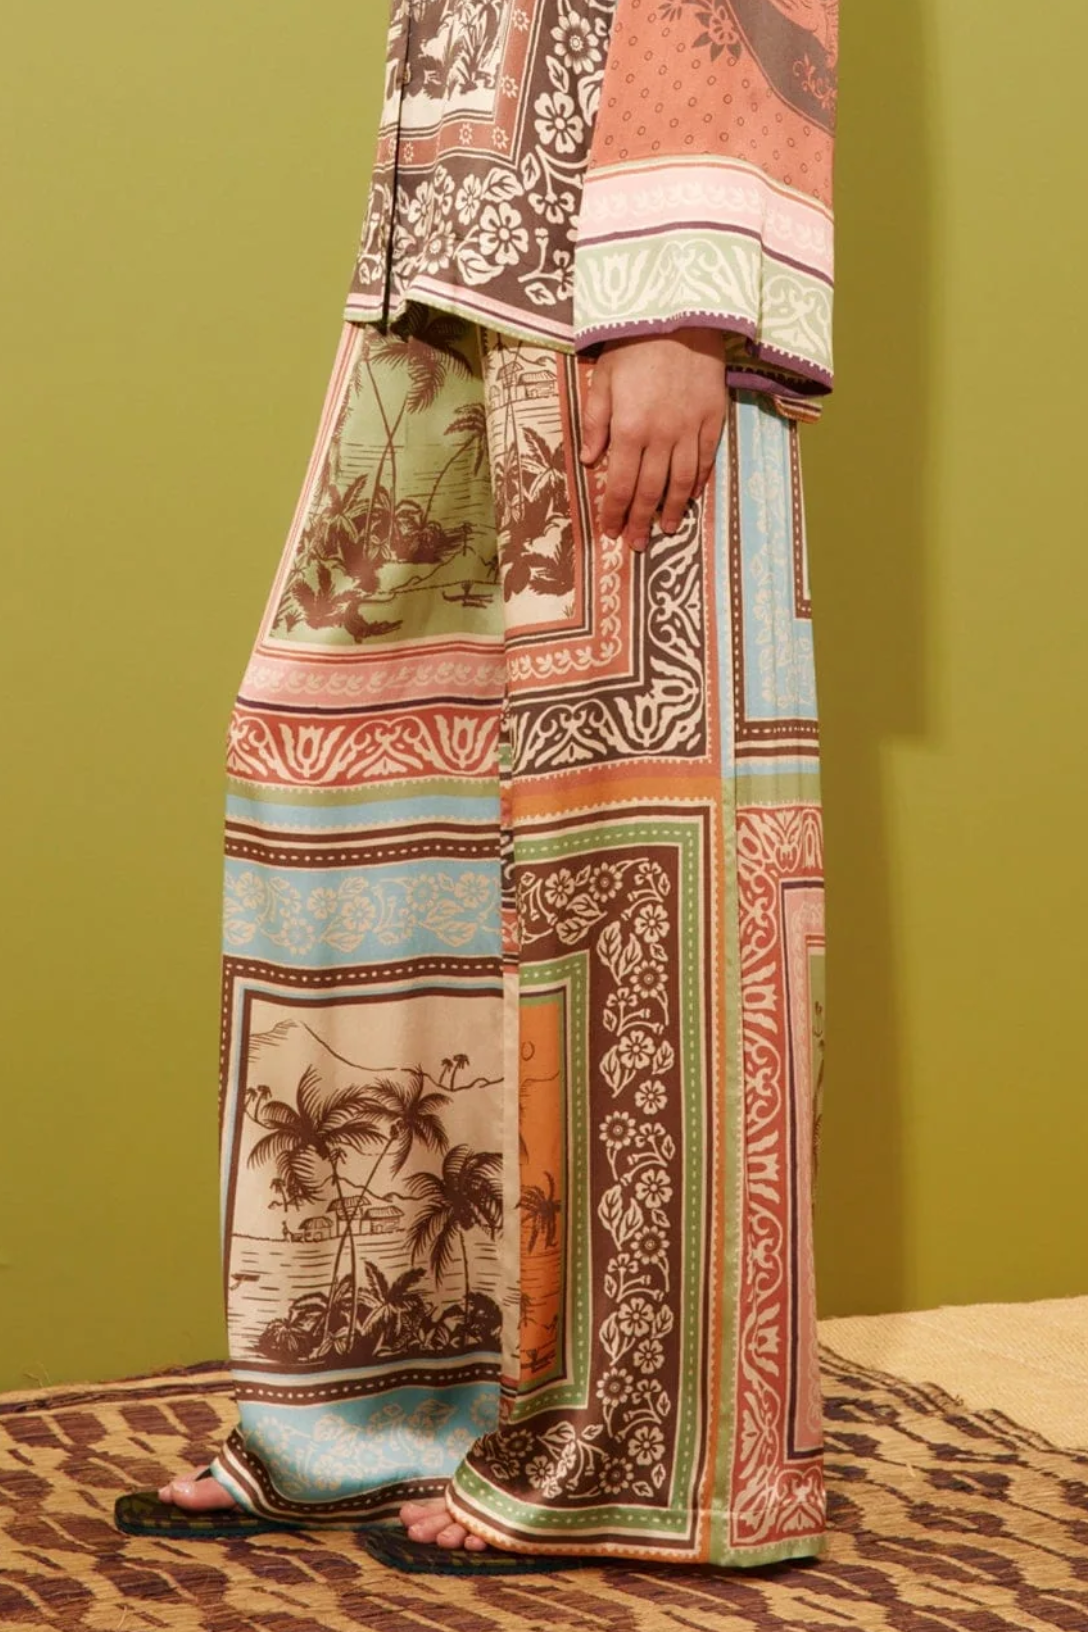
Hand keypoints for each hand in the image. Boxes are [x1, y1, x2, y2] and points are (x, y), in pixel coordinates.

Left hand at [579, 328, 727, 552]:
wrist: (679, 315)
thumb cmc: (633, 345)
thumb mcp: (603, 381)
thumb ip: (596, 423)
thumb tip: (590, 461)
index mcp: (629, 430)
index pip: (619, 484)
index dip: (614, 512)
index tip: (610, 532)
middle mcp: (660, 438)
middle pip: (650, 491)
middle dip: (640, 521)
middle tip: (636, 544)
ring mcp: (690, 430)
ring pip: (681, 482)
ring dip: (673, 510)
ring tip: (667, 529)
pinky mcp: (712, 419)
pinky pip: (705, 460)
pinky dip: (698, 482)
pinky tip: (692, 496)